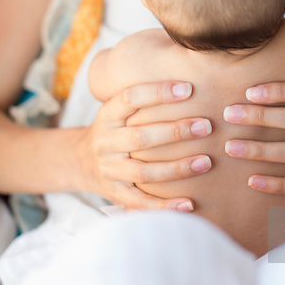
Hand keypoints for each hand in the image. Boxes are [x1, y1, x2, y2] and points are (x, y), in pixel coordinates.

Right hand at [79, 81, 211, 209]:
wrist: (79, 161)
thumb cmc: (115, 128)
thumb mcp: (119, 108)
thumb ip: (145, 97)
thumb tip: (187, 78)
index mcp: (108, 115)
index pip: (131, 98)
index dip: (158, 92)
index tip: (188, 89)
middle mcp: (105, 141)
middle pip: (141, 137)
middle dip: (176, 131)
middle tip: (206, 126)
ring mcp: (109, 169)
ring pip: (144, 171)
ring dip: (177, 168)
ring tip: (206, 162)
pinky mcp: (115, 193)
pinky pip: (140, 203)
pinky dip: (164, 206)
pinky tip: (189, 204)